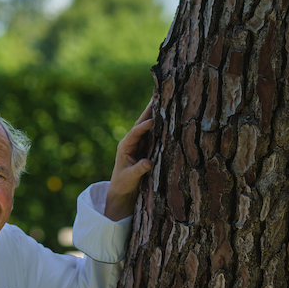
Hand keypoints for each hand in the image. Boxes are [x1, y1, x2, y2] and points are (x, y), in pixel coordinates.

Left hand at [105, 100, 154, 219]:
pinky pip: (153, 134)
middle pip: (140, 124)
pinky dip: (159, 125)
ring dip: (155, 114)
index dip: (143, 127)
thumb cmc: (123, 184)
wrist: (122, 190)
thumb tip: (149, 163)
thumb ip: (139, 170)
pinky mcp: (145, 147)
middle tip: (157, 97)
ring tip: (163, 101)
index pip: (134, 133)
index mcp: (124, 146)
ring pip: (147, 127)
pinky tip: (166, 117)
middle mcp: (131, 141)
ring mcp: (138, 143)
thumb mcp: (130, 178)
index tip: (151, 121)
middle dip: (148, 111)